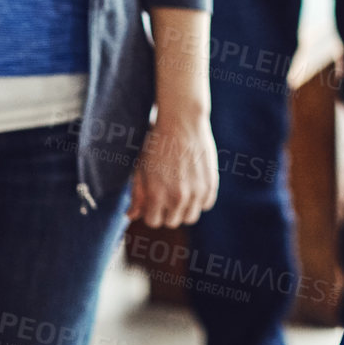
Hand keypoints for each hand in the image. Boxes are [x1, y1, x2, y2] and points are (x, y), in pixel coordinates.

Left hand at [128, 108, 218, 227]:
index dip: (151, 211)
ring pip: (190, 217)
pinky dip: (199, 200)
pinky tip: (193, 186)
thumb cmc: (156, 144)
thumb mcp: (141, 169)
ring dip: (184, 209)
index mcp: (156, 195)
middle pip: (172, 222)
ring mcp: (197, 191)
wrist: (182, 122)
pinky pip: (206, 204)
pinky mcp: (211, 183)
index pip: (153, 221)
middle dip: (166, 211)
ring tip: (180, 192)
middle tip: (166, 194)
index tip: (152, 199)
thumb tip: (131, 215)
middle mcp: (178, 197)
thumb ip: (136, 194)